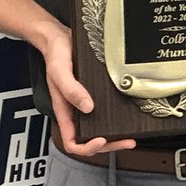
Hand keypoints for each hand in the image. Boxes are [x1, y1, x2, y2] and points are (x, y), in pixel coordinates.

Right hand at [44, 28, 135, 156]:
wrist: (59, 39)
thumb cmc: (55, 55)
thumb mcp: (60, 72)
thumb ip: (71, 90)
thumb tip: (88, 108)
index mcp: (64, 111)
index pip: (71, 141)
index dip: (86, 147)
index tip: (101, 139)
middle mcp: (75, 111)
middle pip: (89, 140)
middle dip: (108, 145)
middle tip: (127, 142)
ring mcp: (85, 103)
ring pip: (98, 128)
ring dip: (113, 136)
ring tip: (130, 136)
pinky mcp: (94, 94)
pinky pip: (103, 113)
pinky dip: (114, 120)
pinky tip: (126, 117)